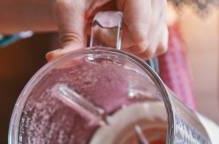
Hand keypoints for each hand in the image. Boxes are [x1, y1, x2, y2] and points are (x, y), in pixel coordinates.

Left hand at [47, 0, 168, 60]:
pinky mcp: (161, 19)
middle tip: (100, 32)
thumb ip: (68, 35)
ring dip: (128, 49)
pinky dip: (139, 49)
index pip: (139, 32)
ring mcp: (161, 8)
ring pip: (154, 46)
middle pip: (146, 42)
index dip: (115, 40)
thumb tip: (56, 59)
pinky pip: (158, 45)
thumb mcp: (70, 9)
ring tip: (111, 33)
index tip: (97, 29)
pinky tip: (121, 38)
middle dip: (120, 46)